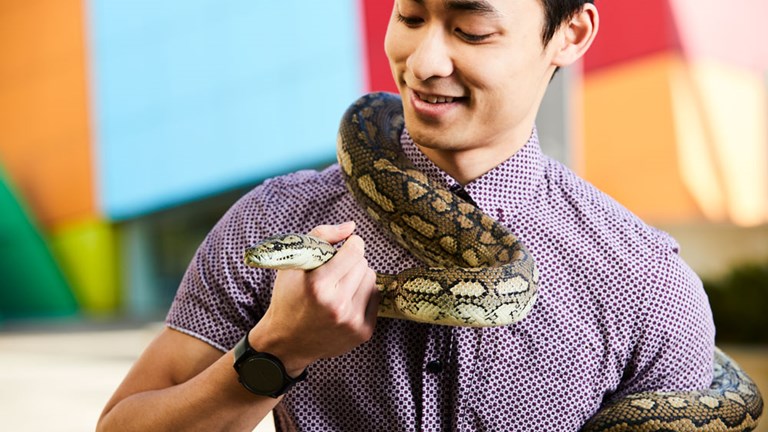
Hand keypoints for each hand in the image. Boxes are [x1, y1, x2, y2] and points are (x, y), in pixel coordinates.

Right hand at [248, 222, 378, 375]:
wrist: (286, 343)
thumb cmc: (288, 298)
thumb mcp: (293, 263)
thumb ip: (321, 236)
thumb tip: (352, 227)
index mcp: (318, 285)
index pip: (355, 251)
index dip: (351, 244)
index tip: (344, 248)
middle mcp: (337, 305)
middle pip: (364, 264)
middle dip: (352, 263)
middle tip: (336, 272)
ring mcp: (352, 321)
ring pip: (372, 280)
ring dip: (358, 278)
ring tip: (339, 287)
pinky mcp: (362, 333)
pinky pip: (375, 298)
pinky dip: (363, 295)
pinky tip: (345, 301)